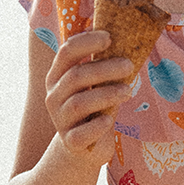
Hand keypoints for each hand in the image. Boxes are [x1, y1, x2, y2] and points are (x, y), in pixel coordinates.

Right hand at [45, 31, 132, 164]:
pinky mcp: (71, 142)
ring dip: (106, 94)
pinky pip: (81, 133)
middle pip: (76, 76)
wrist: (85, 147)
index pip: (66, 52)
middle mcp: (54, 96)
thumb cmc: (94, 109)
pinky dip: (96, 126)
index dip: (87, 42)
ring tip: (129, 90)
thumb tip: (127, 37)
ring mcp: (60, 120)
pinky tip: (109, 121)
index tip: (110, 37)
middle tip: (129, 64)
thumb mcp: (95, 85)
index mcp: (58, 76)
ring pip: (79, 103)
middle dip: (104, 68)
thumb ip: (102, 66)